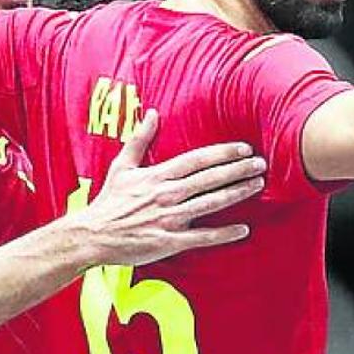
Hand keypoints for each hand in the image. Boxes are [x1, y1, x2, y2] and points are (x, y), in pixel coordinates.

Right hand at [77, 109, 262, 266]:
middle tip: (261, 164)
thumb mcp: (122, 166)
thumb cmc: (109, 202)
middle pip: (210, 179)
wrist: (93, 236)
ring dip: (237, 193)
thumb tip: (152, 112)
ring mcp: (170, 218)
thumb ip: (139, 138)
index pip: (197, 160)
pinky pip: (202, 237)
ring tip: (258, 185)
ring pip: (211, 203)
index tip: (244, 148)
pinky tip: (244, 229)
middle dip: (237, 170)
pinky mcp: (170, 241)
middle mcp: (167, 195)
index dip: (222, 153)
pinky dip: (224, 233)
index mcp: (158, 175)